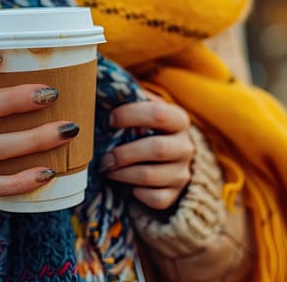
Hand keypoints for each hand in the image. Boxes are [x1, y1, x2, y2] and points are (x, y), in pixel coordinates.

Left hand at [101, 91, 193, 209]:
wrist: (166, 164)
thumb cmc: (144, 132)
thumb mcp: (141, 113)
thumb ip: (128, 100)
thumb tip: (101, 87)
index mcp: (178, 119)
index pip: (158, 113)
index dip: (129, 115)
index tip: (108, 120)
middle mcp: (185, 146)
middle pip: (156, 149)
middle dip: (123, 153)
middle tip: (103, 156)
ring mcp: (182, 173)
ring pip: (149, 176)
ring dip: (121, 173)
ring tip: (107, 169)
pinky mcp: (174, 195)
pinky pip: (153, 198)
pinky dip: (135, 193)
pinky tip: (127, 185)